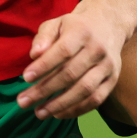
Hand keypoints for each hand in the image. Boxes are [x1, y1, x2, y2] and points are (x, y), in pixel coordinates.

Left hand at [17, 0, 127, 118]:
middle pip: (70, 74)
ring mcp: (108, 66)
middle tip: (24, 102)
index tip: (26, 78)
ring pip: (84, 90)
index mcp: (82, 31)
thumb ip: (43, 37)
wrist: (107, 25)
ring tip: (39, 113)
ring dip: (60, 104)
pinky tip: (58, 113)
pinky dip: (76, 110)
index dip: (44, 66)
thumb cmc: (75, 27)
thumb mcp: (56, 23)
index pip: (62, 51)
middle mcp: (97, 49)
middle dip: (45, 90)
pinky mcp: (112, 80)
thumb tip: (34, 55)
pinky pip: (95, 100)